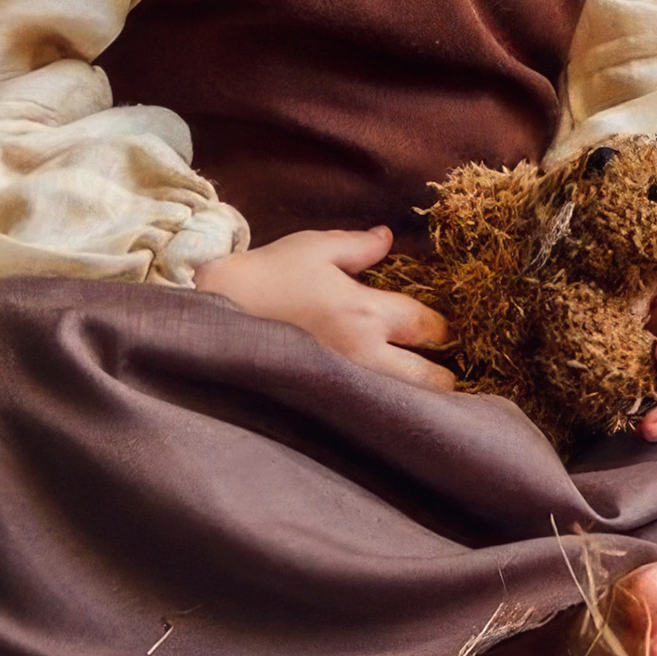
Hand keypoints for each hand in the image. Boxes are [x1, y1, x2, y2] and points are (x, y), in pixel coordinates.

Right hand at [193, 225, 453, 392]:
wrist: (210, 315)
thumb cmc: (265, 276)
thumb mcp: (314, 248)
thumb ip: (358, 246)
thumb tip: (388, 238)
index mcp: (366, 313)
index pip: (428, 328)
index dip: (444, 330)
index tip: (446, 331)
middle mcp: (361, 355)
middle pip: (428, 380)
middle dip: (444, 378)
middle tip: (446, 373)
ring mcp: (340, 386)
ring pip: (400, 407)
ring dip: (416, 402)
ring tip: (423, 400)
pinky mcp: (317, 404)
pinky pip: (362, 416)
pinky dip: (380, 417)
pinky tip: (383, 415)